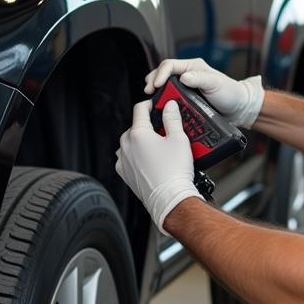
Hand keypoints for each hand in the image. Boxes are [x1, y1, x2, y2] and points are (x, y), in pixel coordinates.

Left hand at [116, 99, 202, 234]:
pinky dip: (135, 155)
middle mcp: (126, 146)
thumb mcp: (179, 139)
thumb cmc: (174, 172)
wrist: (169, 199)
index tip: (157, 105)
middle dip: (147, 125)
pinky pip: (126, 158)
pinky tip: (149, 160)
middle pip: (134, 126)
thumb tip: (170, 106)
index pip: (140, 109)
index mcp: (138, 134)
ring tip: (156, 147)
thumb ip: (172, 118)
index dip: (150, 104)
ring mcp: (123, 161)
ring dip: (140, 141)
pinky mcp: (124, 173)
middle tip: (162, 130)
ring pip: (129, 142)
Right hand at [144, 57, 263, 128]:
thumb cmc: (230, 93)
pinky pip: (171, 97)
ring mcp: (186, 87)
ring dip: (157, 91)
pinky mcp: (186, 99)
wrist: (238, 109)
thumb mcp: (216, 84)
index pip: (170, 65)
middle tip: (148, 92)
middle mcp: (187, 75)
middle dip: (153, 80)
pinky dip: (163, 100)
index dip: (160, 74)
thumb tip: (184, 77)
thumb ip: (200, 78)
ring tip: (152, 99)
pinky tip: (161, 107)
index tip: (155, 85)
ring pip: (165, 85)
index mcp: (193, 67)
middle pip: (163, 73)